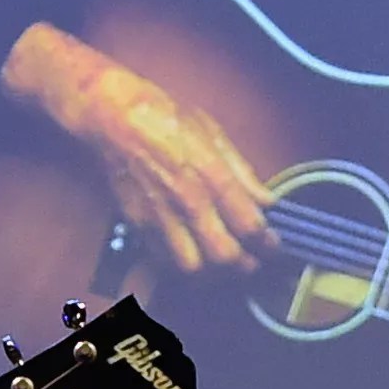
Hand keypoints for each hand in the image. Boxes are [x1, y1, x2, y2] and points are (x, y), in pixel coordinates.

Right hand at [1, 22, 270, 274]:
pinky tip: (191, 252)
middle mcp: (188, 202)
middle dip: (244, 265)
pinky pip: (164, 259)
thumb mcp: (215, 134)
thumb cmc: (165, 118)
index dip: (268, 244)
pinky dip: (181, 263)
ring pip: (193, 267)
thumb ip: (243, 173)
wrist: (115, 119)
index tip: (273, 246)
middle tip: (252, 261)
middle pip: (224, 256)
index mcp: (212, 176)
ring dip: (211, 270)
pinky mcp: (139, 224)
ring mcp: (161, 216)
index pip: (250, 226)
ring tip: (220, 261)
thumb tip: (266, 200)